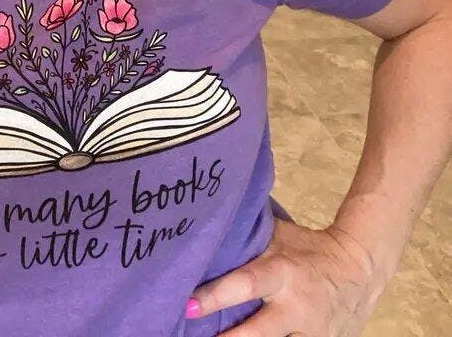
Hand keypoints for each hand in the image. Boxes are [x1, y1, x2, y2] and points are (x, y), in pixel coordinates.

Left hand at [186, 217, 386, 334]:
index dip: (216, 296)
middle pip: (259, 332)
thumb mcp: (281, 238)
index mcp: (281, 273)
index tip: (189, 306)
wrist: (360, 269)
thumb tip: (211, 224)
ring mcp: (311, 333)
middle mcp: (295, 307)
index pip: (245, 284)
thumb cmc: (309, 248)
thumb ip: (250, 239)